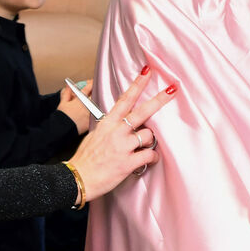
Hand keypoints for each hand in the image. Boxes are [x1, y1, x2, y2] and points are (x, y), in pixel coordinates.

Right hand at [58, 82, 92, 134]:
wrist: (63, 128)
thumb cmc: (62, 115)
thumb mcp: (63, 102)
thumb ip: (67, 93)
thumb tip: (69, 85)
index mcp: (80, 99)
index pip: (88, 88)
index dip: (91, 83)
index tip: (92, 82)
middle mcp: (87, 106)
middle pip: (95, 95)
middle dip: (96, 91)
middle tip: (96, 90)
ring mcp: (90, 113)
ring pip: (97, 105)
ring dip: (97, 101)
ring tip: (97, 101)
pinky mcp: (91, 121)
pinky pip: (97, 115)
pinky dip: (98, 112)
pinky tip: (97, 111)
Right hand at [66, 68, 174, 200]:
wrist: (77, 178)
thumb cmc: (85, 158)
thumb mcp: (95, 134)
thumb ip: (110, 127)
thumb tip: (122, 123)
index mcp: (108, 122)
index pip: (125, 99)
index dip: (137, 84)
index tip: (147, 72)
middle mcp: (116, 131)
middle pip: (142, 111)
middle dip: (159, 99)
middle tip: (172, 89)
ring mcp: (123, 146)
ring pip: (148, 135)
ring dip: (150, 141)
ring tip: (144, 147)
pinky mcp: (128, 162)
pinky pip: (149, 155)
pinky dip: (153, 157)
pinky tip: (150, 159)